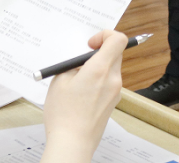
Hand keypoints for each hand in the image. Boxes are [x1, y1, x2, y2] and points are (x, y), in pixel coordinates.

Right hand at [42, 30, 126, 162]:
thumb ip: (73, 65)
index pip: (118, 39)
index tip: (90, 43)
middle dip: (98, 52)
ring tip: (76, 82)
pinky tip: (81, 94)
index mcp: (100, 69)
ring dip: (97, 68)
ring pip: (111, 68)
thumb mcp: (60, 81)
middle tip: (80, 62)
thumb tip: (80, 59)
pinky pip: (109, 83)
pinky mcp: (113, 102)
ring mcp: (115, 92)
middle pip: (115, 53)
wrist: (72, 144)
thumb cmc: (64, 115)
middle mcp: (113, 79)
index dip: (105, 35)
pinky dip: (98, 81)